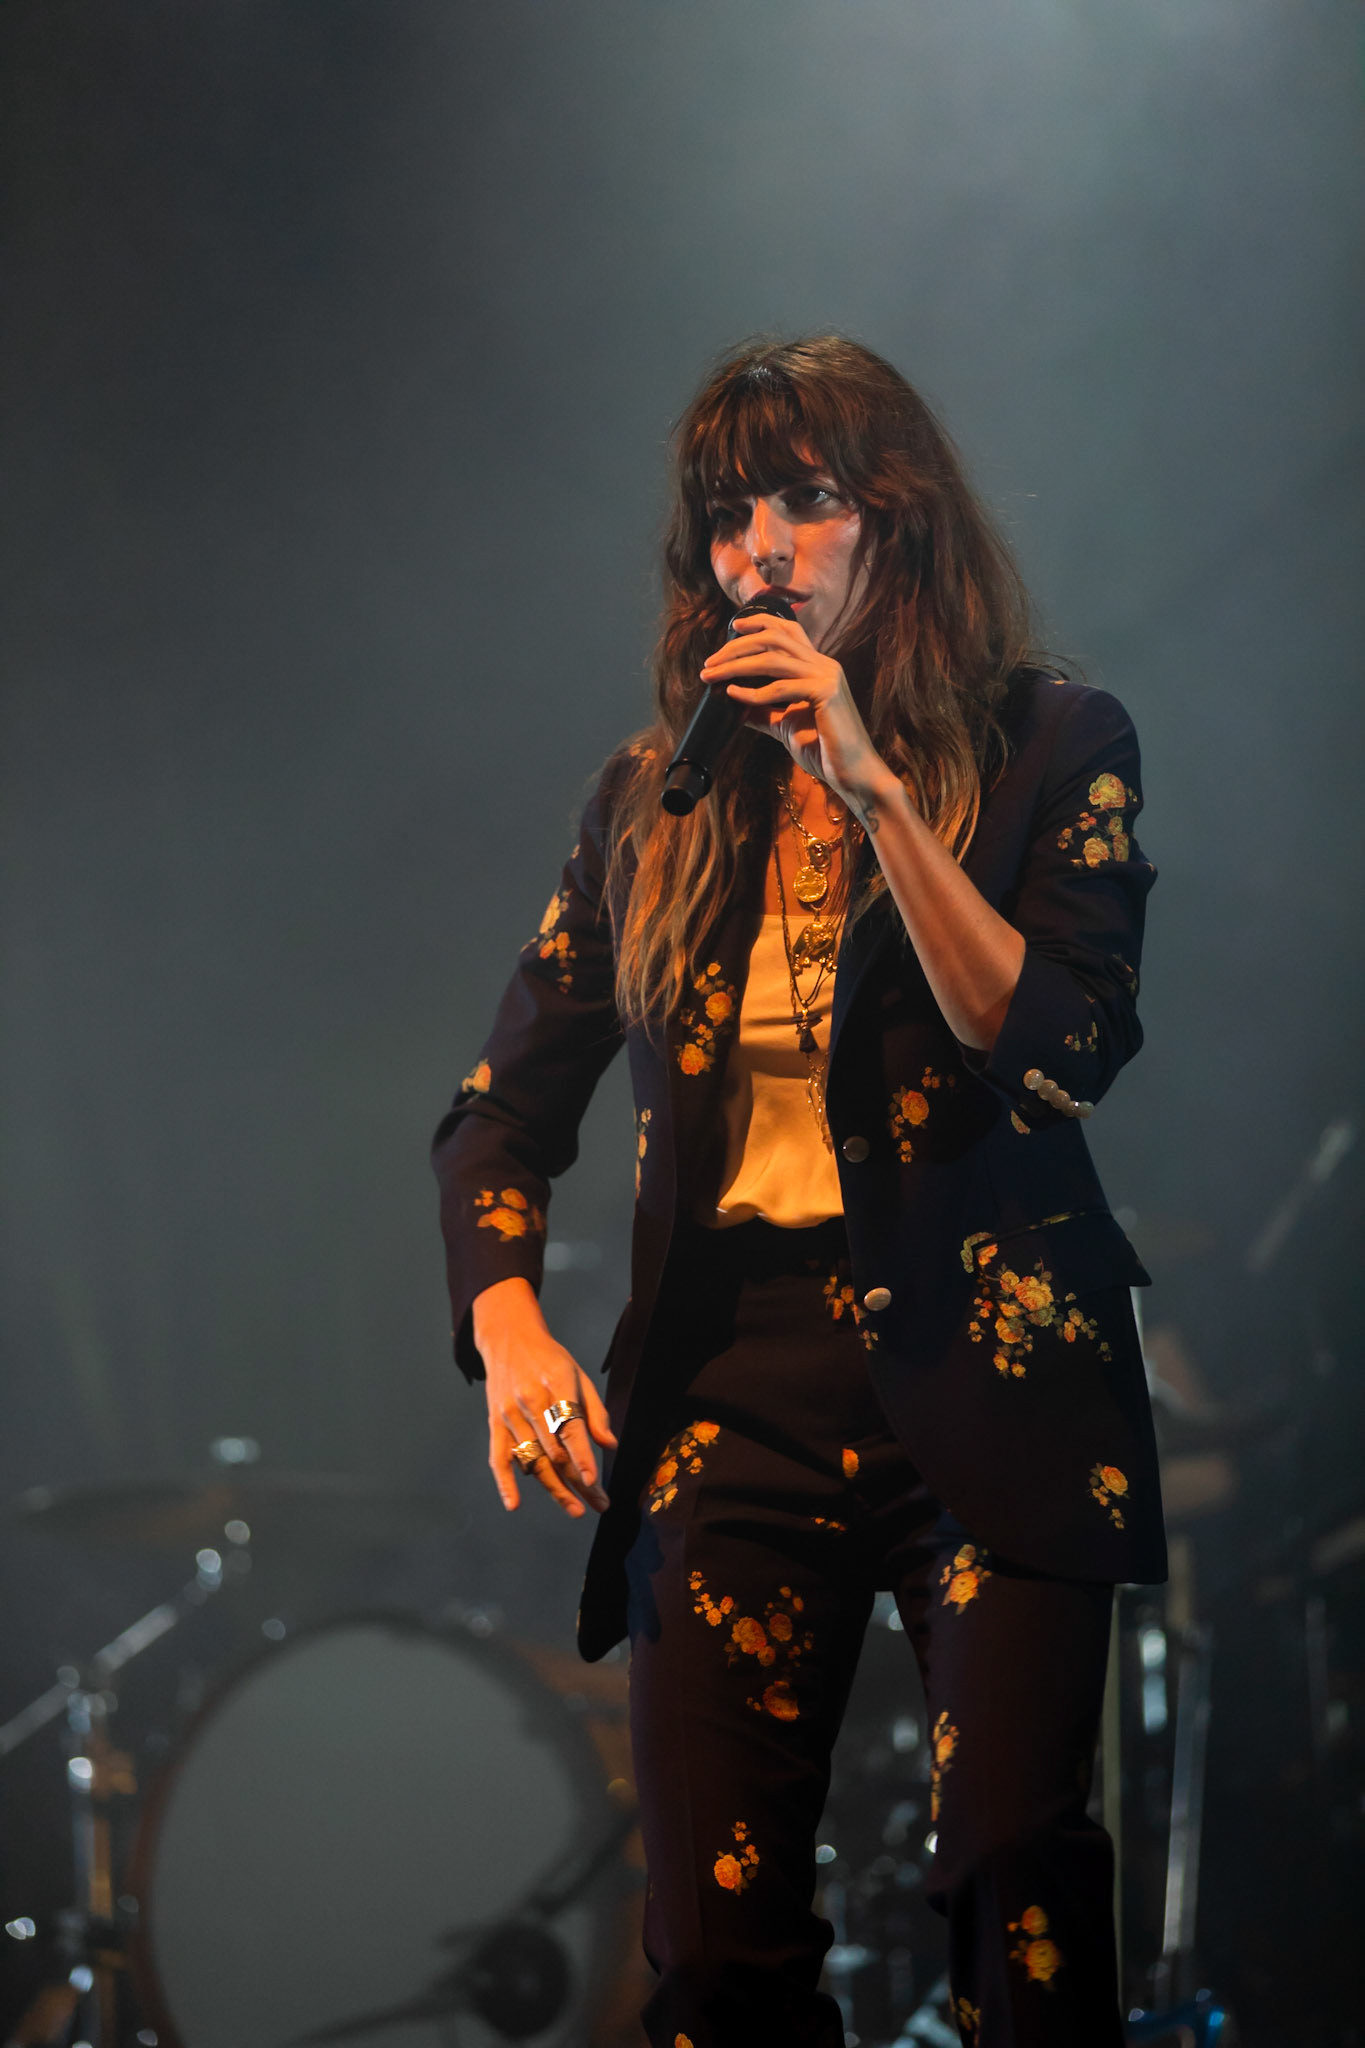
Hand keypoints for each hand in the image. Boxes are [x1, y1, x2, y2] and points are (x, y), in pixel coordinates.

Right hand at [473, 1277, 615, 1518]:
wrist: (508, 1339)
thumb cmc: (550, 1360)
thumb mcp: (578, 1374)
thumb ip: (595, 1410)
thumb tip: (610, 1445)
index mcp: (556, 1383)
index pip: (569, 1425)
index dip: (581, 1455)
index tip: (593, 1480)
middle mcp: (530, 1400)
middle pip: (555, 1450)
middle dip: (578, 1481)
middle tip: (599, 1503)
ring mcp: (510, 1414)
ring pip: (533, 1459)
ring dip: (554, 1488)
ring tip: (576, 1509)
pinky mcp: (495, 1423)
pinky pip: (498, 1457)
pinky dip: (505, 1482)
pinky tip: (514, 1505)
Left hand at [698, 612, 896, 820]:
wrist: (853, 773)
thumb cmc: (824, 749)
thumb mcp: (786, 725)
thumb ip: (764, 711)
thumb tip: (735, 703)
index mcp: (818, 667)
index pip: (788, 630)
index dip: (760, 623)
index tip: (734, 627)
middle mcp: (824, 665)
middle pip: (774, 638)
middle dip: (737, 646)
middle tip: (710, 662)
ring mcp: (827, 676)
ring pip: (772, 659)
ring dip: (736, 665)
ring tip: (712, 676)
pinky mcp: (826, 694)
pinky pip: (781, 688)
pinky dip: (753, 692)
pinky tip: (734, 694)